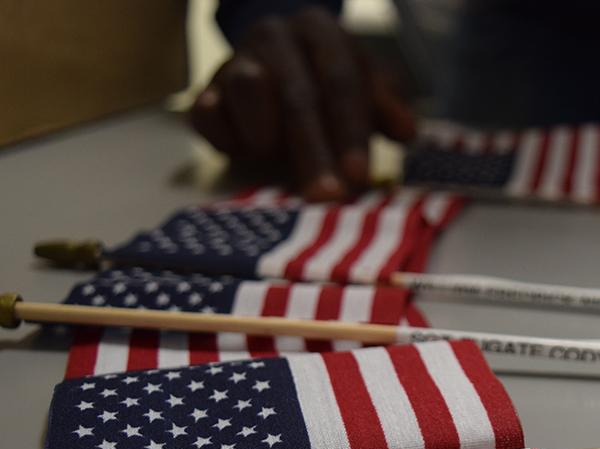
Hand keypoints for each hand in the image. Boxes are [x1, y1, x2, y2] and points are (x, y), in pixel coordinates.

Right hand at [190, 7, 415, 202]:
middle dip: (313, 151)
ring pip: (248, 87)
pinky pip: (207, 110)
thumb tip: (408, 134)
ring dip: (263, 129)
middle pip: (299, 96)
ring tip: (270, 156)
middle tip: (326, 196)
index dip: (351, 132)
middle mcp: (278, 38)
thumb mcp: (359, 86)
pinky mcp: (208, 90)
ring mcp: (238, 61)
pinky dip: (218, 129)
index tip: (360, 176)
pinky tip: (233, 149)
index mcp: (322, 35)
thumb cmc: (320, 81)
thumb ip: (383, 107)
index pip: (341, 83)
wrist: (270, 57)